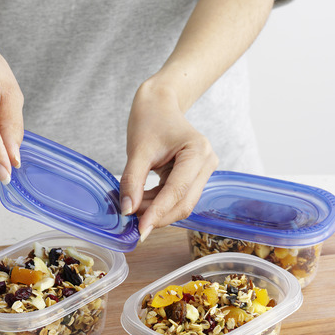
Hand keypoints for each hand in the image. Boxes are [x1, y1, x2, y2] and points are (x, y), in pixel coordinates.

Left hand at [119, 81, 217, 241]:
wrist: (160, 104)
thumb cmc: (150, 119)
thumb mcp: (137, 150)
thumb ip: (131, 181)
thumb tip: (127, 211)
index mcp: (197, 152)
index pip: (177, 192)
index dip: (157, 213)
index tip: (140, 231)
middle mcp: (207, 163)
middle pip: (183, 203)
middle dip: (157, 216)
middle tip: (132, 224)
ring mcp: (204, 171)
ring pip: (181, 204)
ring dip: (157, 211)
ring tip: (134, 208)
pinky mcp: (195, 177)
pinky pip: (178, 198)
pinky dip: (159, 204)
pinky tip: (142, 202)